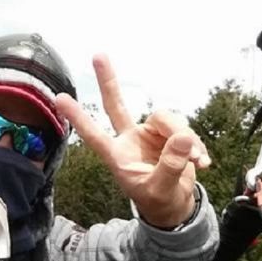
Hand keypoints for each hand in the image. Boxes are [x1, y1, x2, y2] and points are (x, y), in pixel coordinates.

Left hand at [56, 54, 209, 227]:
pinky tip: (202, 162)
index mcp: (118, 156)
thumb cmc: (158, 200)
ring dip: (185, 139)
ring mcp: (150, 134)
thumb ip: (170, 166)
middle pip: (116, 105)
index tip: (59, 98)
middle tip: (97, 55)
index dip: (78, 117)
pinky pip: (185, 129)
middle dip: (107, 80)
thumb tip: (182, 138)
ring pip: (167, 119)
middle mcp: (130, 139)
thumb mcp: (160, 191)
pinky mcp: (172, 134)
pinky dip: (196, 146)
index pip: (94, 134)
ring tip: (195, 161)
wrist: (175, 205)